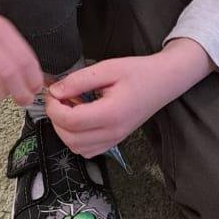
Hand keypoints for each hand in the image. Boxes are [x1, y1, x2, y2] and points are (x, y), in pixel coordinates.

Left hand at [45, 55, 172, 156]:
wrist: (165, 81)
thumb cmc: (140, 72)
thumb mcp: (108, 68)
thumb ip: (79, 81)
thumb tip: (55, 91)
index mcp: (112, 113)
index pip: (71, 121)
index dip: (54, 108)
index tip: (53, 93)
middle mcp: (114, 131)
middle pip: (70, 139)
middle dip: (56, 120)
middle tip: (58, 99)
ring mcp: (115, 139)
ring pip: (77, 148)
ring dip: (65, 130)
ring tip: (70, 108)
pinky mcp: (115, 140)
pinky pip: (88, 150)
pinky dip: (76, 139)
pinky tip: (80, 119)